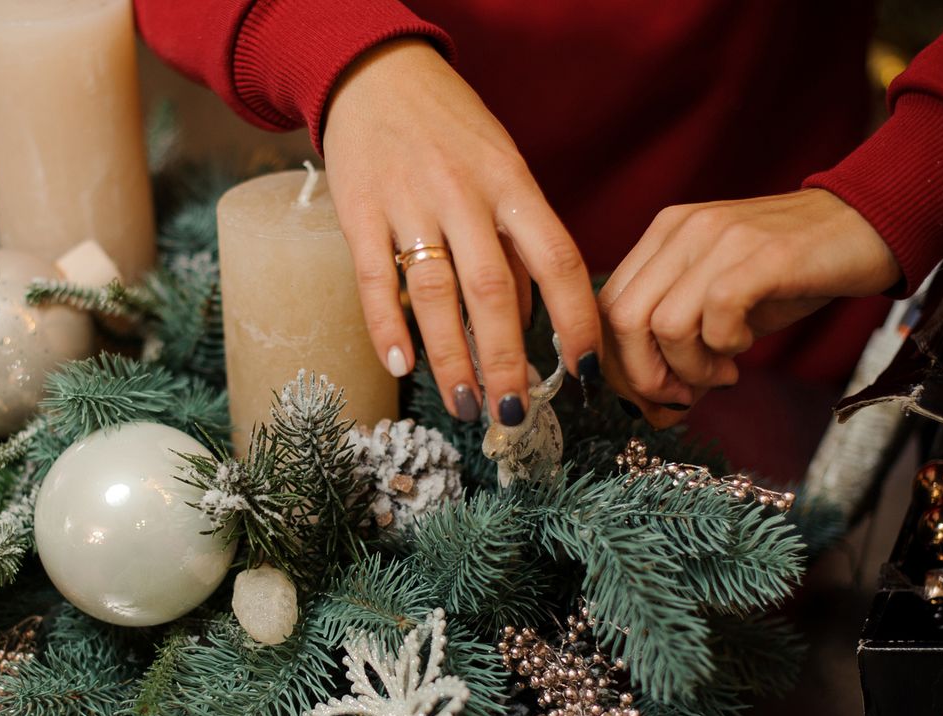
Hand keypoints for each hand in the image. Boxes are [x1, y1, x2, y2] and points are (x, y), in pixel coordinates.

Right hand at [323, 40, 598, 425]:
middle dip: (507, 360)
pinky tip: (401, 366)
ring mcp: (409, 202)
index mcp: (513, 183)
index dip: (576, 320)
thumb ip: (516, 242)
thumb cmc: (450, 132)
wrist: (376, 74)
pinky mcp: (359, 211)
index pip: (558, 259)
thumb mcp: (501, 170)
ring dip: (451, 359)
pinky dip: (386, 327)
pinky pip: (372, 280)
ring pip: (434, 295)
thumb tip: (530, 324)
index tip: (584, 372)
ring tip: (464, 405)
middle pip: (494, 290)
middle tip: (514, 414)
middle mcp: (466, 194)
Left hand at [596, 189, 900, 426]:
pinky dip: (725, 347)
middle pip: (621, 320)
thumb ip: (682, 345)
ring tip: (724, 371)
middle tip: (683, 395)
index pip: (607, 308)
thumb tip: (654, 407)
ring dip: (690, 369)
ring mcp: (719, 239)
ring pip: (663, 325)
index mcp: (663, 236)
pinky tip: (745, 347)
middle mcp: (681, 230)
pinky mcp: (760, 255)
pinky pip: (715, 316)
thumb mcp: (723, 305)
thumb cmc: (794, 271)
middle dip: (645, 377)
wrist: (868, 225)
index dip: (621, 365)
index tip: (655, 395)